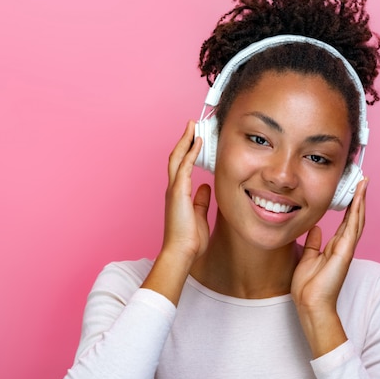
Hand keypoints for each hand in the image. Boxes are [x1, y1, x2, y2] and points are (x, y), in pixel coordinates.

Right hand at [161, 120, 211, 262]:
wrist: (181, 252)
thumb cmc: (189, 240)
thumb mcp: (199, 215)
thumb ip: (201, 200)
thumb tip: (205, 187)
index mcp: (178, 194)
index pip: (181, 166)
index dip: (187, 151)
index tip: (195, 139)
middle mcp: (173, 189)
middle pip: (176, 157)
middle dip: (184, 140)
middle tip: (191, 125)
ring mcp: (174, 189)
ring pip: (177, 157)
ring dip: (185, 140)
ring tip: (193, 126)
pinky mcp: (178, 192)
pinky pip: (184, 166)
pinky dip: (190, 152)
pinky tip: (198, 142)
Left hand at [290, 178, 367, 356]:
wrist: (311, 304)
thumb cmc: (308, 286)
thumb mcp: (307, 258)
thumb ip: (313, 243)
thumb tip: (315, 229)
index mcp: (335, 247)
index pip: (345, 222)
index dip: (350, 206)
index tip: (352, 190)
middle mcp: (343, 246)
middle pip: (354, 217)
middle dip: (358, 199)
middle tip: (362, 181)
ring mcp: (346, 248)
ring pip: (356, 219)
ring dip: (360, 200)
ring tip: (364, 183)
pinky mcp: (345, 252)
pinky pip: (353, 227)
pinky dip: (357, 212)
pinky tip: (358, 198)